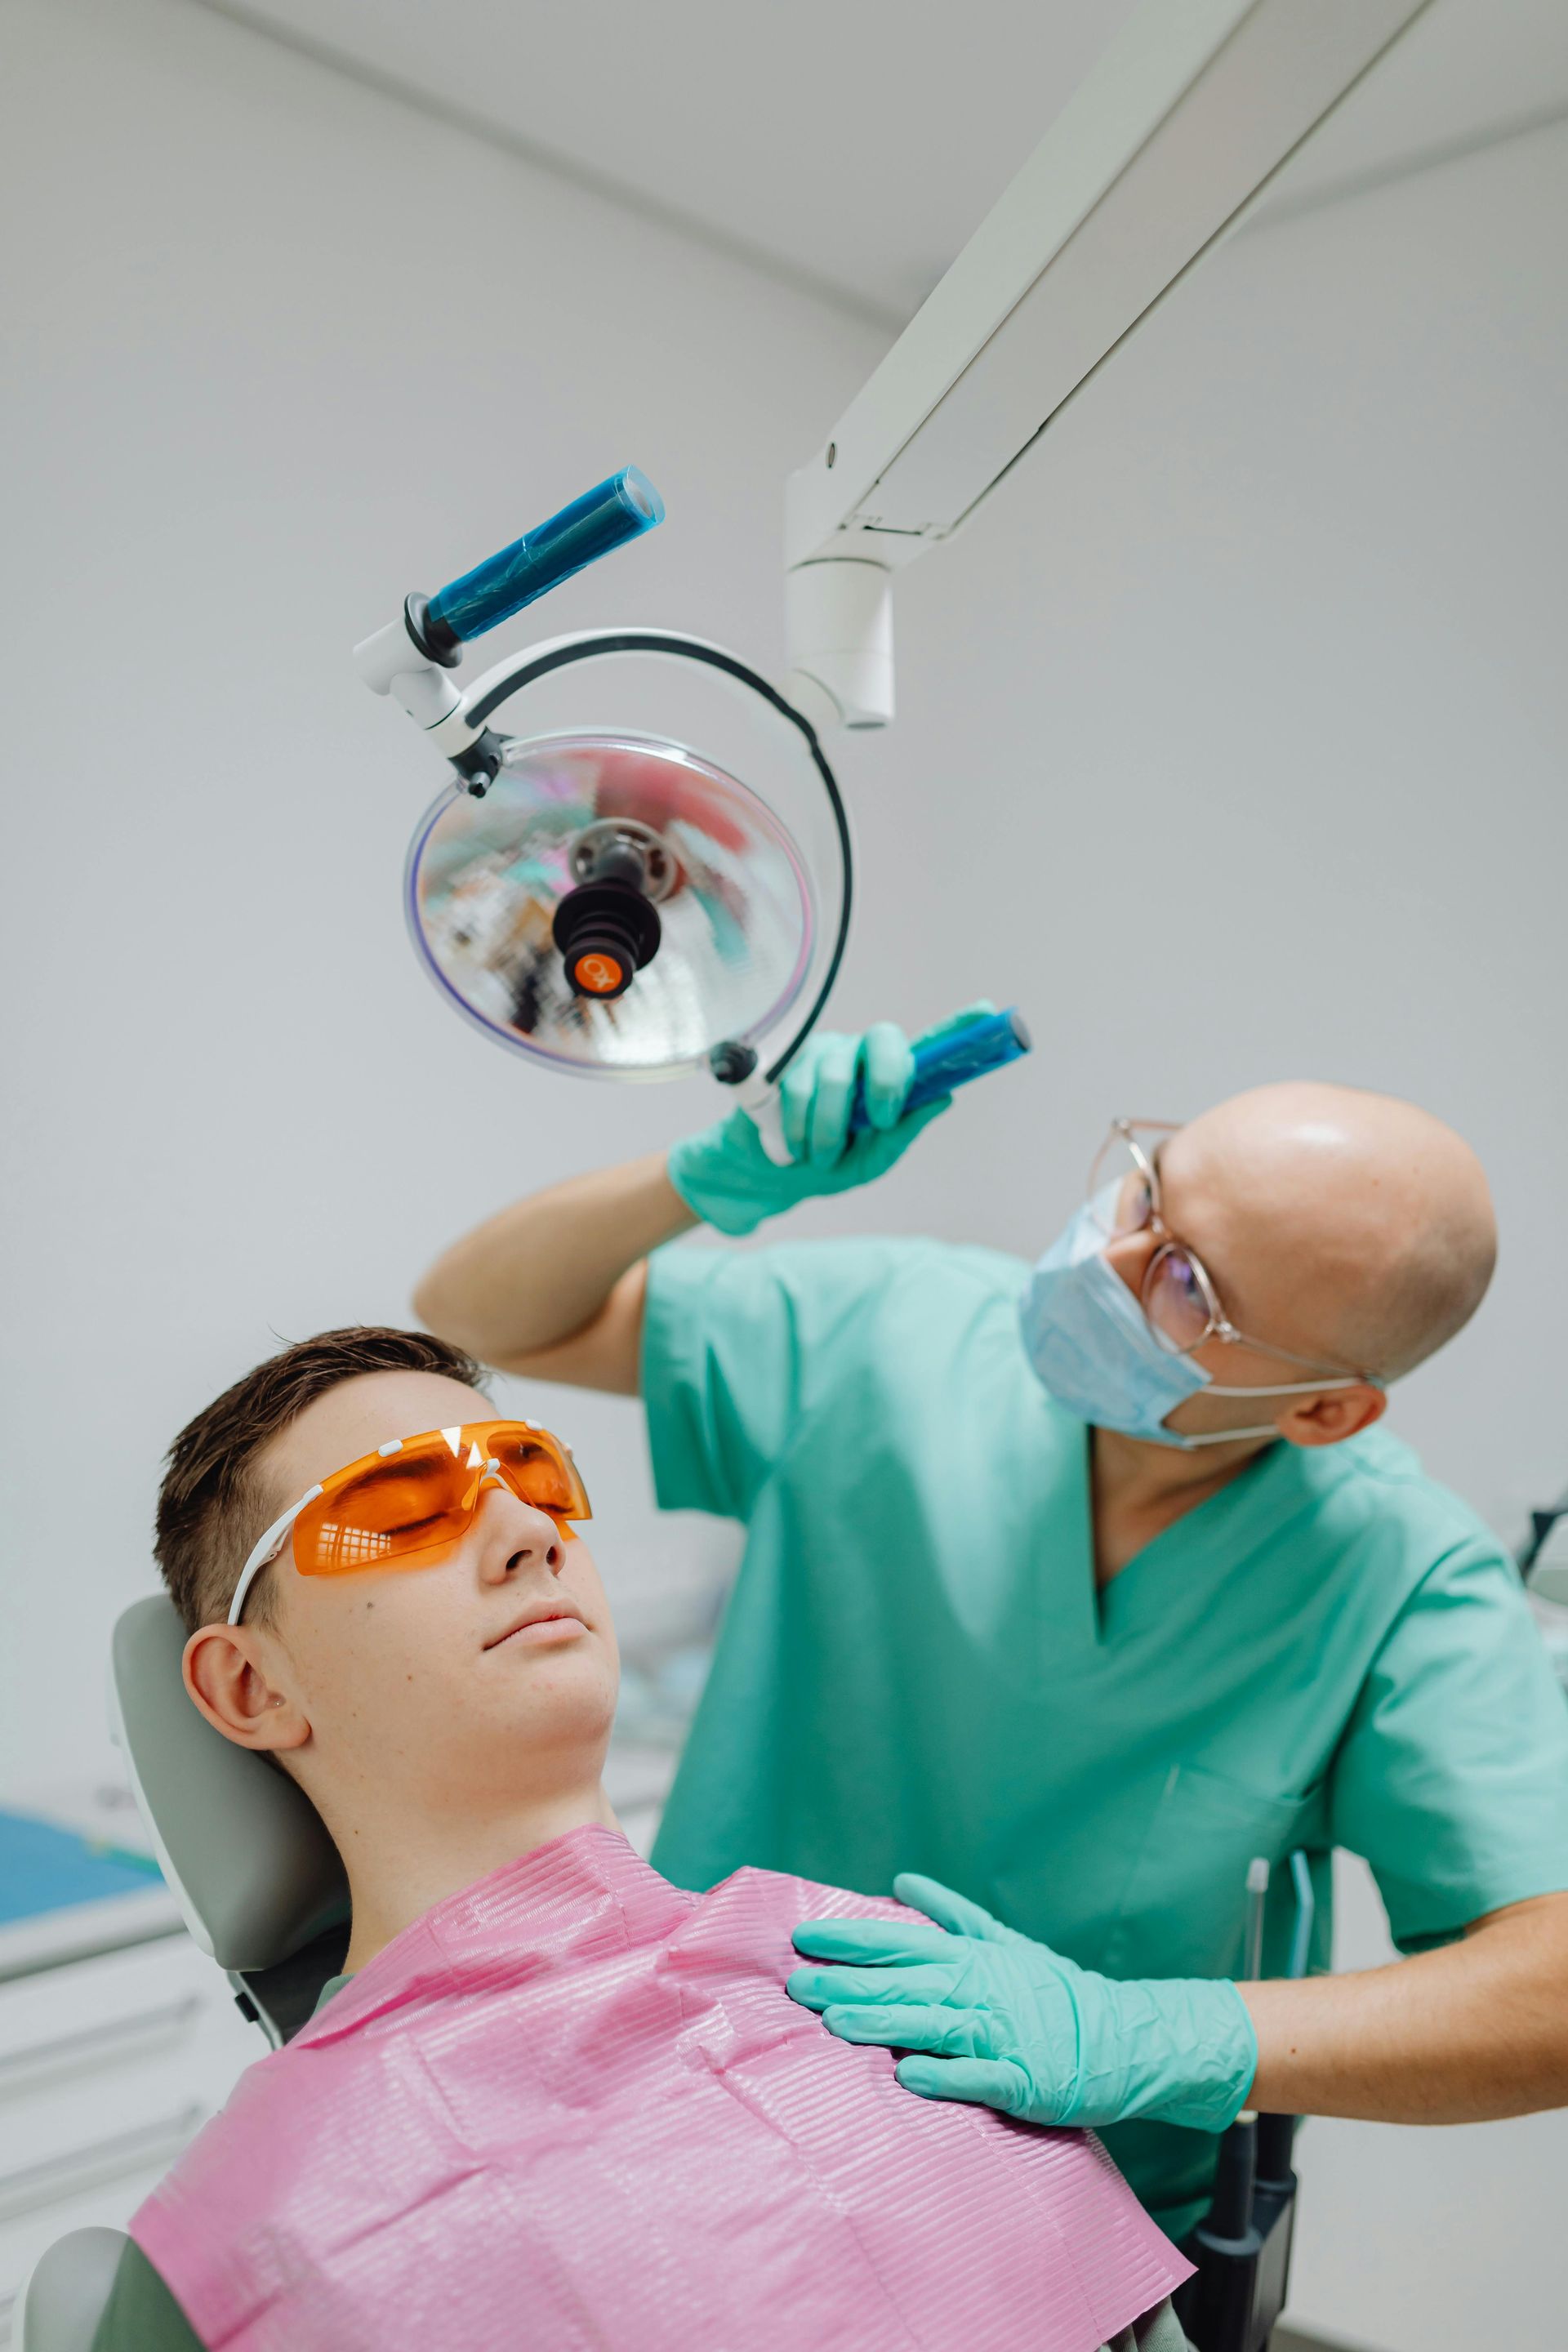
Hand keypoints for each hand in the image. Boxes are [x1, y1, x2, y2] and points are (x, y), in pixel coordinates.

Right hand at [666, 1007, 990, 1237]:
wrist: (765, 1177)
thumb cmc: (826, 1165)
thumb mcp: (871, 1161)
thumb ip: (904, 1132)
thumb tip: (944, 1096)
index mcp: (888, 1077)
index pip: (927, 1044)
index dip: (956, 1027)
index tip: (985, 1013)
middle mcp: (859, 1054)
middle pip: (883, 1038)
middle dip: (885, 1081)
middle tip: (879, 1121)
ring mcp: (821, 1052)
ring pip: (835, 1073)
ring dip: (829, 1128)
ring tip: (820, 1155)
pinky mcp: (783, 1059)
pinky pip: (796, 1084)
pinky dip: (797, 1125)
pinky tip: (793, 1144)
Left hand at [788, 1873, 1256, 2134]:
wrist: (1118, 2037)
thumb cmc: (1051, 1990)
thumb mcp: (1001, 1941)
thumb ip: (949, 1914)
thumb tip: (901, 1880)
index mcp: (971, 1958)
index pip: (899, 1943)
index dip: (850, 1940)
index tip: (802, 1938)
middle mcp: (980, 1990)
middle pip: (905, 1985)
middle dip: (849, 1984)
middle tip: (796, 1986)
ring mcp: (1000, 2034)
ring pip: (934, 2026)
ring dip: (884, 2026)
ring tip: (836, 2026)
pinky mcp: (1021, 2080)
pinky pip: (979, 2078)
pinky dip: (945, 2076)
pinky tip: (909, 2077)